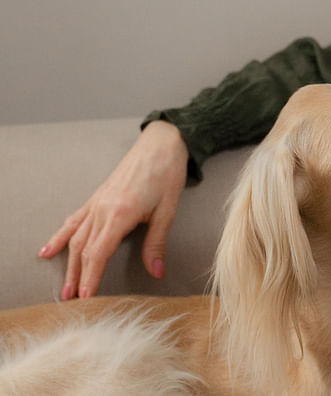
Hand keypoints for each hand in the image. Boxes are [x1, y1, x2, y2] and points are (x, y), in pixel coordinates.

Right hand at [38, 120, 189, 299]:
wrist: (162, 142)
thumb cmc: (167, 173)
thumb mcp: (168, 209)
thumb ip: (157, 242)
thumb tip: (157, 272)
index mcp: (120, 213)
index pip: (99, 253)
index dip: (91, 277)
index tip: (86, 298)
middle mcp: (103, 208)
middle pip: (84, 249)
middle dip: (77, 277)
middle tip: (72, 301)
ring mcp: (97, 202)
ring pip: (76, 237)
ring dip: (68, 263)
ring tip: (64, 287)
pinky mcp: (97, 196)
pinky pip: (74, 219)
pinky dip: (60, 236)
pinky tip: (48, 250)